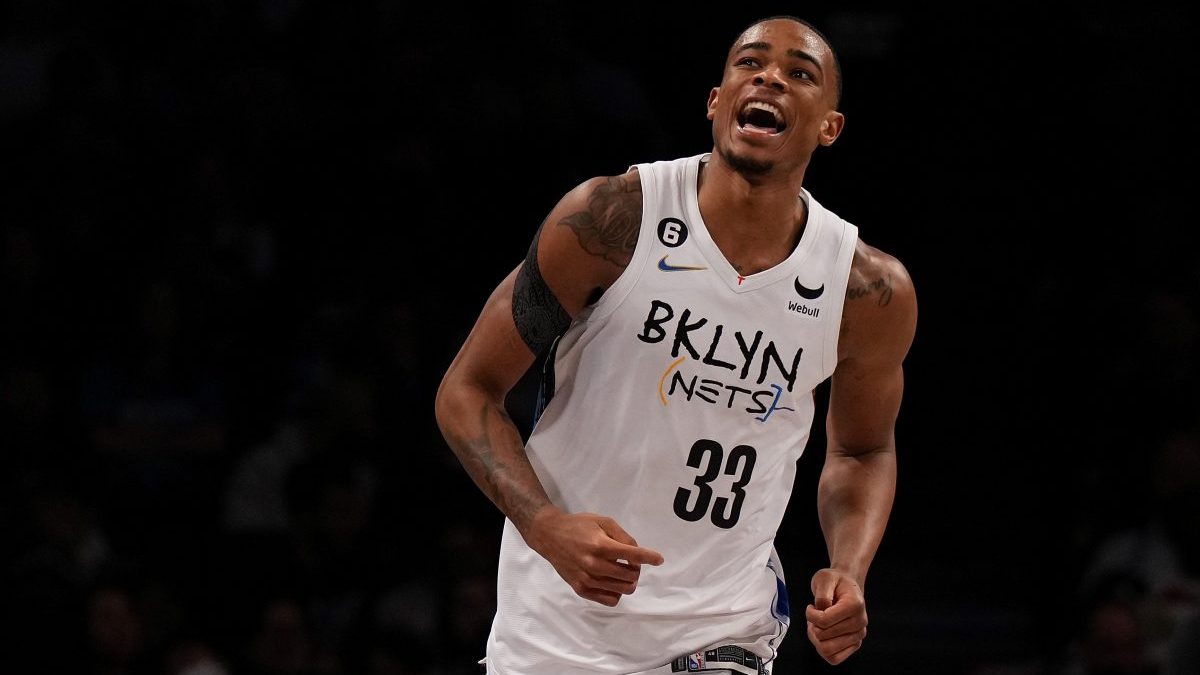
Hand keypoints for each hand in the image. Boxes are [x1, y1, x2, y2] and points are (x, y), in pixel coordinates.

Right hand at [525, 508, 663, 605]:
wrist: (550, 536)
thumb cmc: (579, 526)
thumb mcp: (603, 521)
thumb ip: (623, 536)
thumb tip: (638, 553)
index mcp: (600, 545)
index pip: (633, 556)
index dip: (649, 557)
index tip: (659, 559)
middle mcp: (594, 565)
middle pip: (630, 576)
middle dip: (637, 569)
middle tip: (631, 562)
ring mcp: (587, 579)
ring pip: (622, 590)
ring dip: (628, 581)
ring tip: (622, 572)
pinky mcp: (581, 589)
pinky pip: (609, 600)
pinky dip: (617, 593)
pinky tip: (612, 582)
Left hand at [805, 568, 867, 664]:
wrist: (847, 586)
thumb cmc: (835, 581)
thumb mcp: (824, 578)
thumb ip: (821, 594)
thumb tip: (821, 611)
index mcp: (854, 605)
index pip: (824, 621)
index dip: (810, 614)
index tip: (811, 606)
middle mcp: (860, 622)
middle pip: (823, 636)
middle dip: (812, 626)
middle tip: (814, 616)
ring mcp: (859, 635)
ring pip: (828, 650)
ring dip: (816, 639)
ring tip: (817, 626)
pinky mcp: (855, 644)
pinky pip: (835, 659)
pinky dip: (823, 649)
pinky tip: (822, 635)